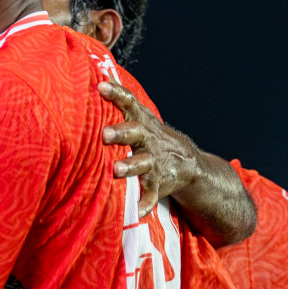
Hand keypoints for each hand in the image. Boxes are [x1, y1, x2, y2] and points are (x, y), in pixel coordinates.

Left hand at [98, 80, 201, 218]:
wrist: (188, 164)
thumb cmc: (151, 137)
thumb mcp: (141, 119)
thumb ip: (121, 102)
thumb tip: (99, 77)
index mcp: (142, 123)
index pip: (130, 104)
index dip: (116, 94)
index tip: (100, 86)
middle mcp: (149, 141)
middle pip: (136, 133)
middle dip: (121, 133)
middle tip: (104, 134)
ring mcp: (155, 163)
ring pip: (143, 164)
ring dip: (130, 166)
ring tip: (116, 170)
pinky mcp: (159, 184)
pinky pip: (151, 195)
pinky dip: (144, 203)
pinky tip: (135, 211)